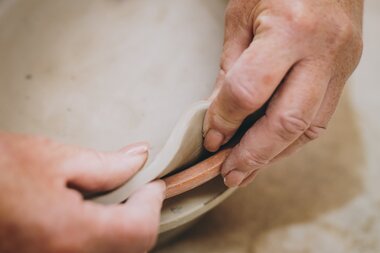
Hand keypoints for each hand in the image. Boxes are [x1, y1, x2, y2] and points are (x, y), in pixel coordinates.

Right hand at [0, 132, 164, 252]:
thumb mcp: (51, 158)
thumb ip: (105, 164)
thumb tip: (139, 158)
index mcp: (67, 235)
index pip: (139, 230)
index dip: (152, 203)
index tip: (154, 183)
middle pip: (131, 249)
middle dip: (141, 218)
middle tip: (138, 190)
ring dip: (124, 231)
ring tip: (117, 201)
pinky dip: (102, 240)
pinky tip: (93, 218)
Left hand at [203, 0, 362, 186]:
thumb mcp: (241, 17)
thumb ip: (230, 69)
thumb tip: (219, 117)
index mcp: (289, 28)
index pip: (249, 91)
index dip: (224, 120)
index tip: (211, 138)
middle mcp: (322, 50)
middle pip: (286, 122)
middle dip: (253, 155)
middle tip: (229, 173)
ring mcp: (340, 64)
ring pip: (307, 128)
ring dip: (273, 155)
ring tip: (246, 169)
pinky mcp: (346, 73)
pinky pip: (319, 118)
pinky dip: (291, 139)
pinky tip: (271, 148)